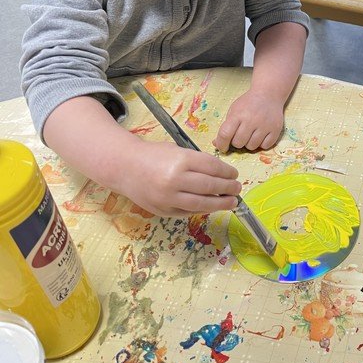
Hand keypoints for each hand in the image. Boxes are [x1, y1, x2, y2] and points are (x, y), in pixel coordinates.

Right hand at [117, 141, 240, 215]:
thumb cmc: (153, 155)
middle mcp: (175, 179)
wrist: (124, 167)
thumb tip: (222, 175)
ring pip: (202, 203)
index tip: (235, 174)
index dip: (227, 172)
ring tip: (232, 202)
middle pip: (210, 186)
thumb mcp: (177, 150)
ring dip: (221, 204)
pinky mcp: (163, 210)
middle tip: (237, 188)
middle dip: (228, 188)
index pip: (213, 168)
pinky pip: (189, 211)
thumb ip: (197, 162)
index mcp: (181, 159)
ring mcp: (168, 197)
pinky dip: (203, 209)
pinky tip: (212, 206)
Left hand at [213, 89, 283, 152]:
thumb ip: (226, 127)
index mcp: (238, 114)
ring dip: (249, 143)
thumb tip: (217, 144)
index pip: (225, 134)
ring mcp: (265, 125)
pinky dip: (261, 144)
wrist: (269, 94)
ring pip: (252, 147)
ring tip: (251, 134)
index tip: (223, 147)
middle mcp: (251, 120)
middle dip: (237, 142)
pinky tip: (261, 135)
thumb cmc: (248, 103)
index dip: (221, 144)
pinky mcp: (275, 130)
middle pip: (238, 143)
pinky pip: (265, 146)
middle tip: (241, 135)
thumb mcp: (234, 110)